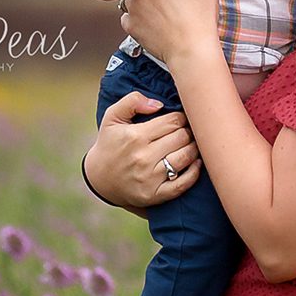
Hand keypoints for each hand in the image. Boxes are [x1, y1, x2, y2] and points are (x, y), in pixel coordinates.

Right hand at [84, 91, 202, 208]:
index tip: (180, 119)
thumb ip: (132, 101)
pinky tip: (196, 162)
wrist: (99, 178)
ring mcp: (149, 178)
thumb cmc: (110, 143)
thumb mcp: (112, 117)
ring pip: (186, 157)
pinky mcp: (154, 195)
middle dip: (188, 131)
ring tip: (191, 144)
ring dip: (193, 148)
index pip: (173, 121)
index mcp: (135, 136)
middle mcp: (143, 157)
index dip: (181, 117)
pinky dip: (195, 172)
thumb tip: (159, 104)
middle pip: (182, 137)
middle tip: (187, 130)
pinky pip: (183, 183)